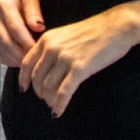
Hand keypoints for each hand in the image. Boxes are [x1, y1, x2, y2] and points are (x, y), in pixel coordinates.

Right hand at [0, 0, 44, 64]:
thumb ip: (34, 11)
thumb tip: (40, 28)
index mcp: (3, 4)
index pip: (16, 29)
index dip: (28, 43)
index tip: (39, 52)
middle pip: (5, 42)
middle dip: (21, 55)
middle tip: (35, 61)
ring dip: (13, 59)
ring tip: (27, 62)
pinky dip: (4, 58)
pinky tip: (16, 59)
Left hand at [18, 3, 139, 117]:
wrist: (116, 26)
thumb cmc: (94, 30)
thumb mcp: (65, 34)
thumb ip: (52, 47)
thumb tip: (44, 67)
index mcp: (47, 39)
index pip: (26, 63)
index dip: (23, 78)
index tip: (24, 88)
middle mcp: (52, 48)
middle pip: (37, 77)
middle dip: (39, 91)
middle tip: (44, 99)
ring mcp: (65, 58)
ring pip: (49, 86)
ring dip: (49, 99)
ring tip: (53, 104)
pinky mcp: (80, 68)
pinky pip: (64, 91)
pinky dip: (59, 104)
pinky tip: (58, 112)